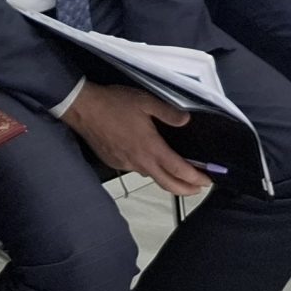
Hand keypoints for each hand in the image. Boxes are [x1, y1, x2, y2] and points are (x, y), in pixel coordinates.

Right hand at [62, 82, 207, 196]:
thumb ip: (169, 112)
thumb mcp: (145, 101)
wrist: (83, 108)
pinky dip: (148, 169)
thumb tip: (186, 120)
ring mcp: (126, 165)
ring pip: (151, 177)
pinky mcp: (115, 163)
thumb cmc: (114, 103)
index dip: (196, 177)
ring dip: (167, 179)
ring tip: (177, 174)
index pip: (179, 170)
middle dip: (187, 189)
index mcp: (151, 148)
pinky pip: (136, 170)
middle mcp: (140, 162)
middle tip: (199, 188)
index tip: (208, 180)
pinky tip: (149, 160)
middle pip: (168, 185)